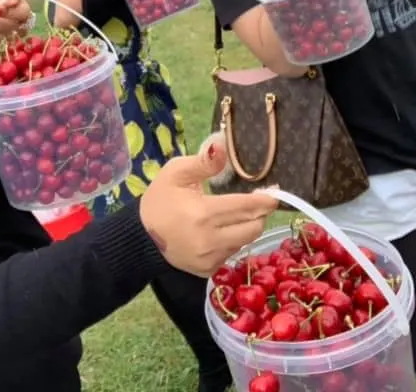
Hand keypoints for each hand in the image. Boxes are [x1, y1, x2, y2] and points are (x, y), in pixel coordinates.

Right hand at [139, 138, 277, 276]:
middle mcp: (210, 240)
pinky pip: (231, 254)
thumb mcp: (176, 172)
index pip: (245, 207)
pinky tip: (219, 231)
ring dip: (245, 227)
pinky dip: (232, 241)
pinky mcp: (208, 270)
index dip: (264, 200)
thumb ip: (203, 162)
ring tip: (233, 215)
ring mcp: (209, 258)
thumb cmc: (160, 199)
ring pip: (244, 241)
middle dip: (258, 214)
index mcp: (203, 213)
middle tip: (254, 202)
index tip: (274, 193)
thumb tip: (222, 146)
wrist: (141, 236)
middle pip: (253, 227)